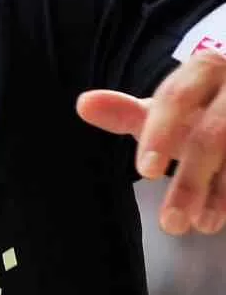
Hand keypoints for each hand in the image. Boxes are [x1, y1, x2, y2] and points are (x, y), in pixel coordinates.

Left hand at [76, 50, 225, 235]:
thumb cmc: (203, 110)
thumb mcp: (167, 111)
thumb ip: (128, 112)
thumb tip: (83, 104)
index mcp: (206, 68)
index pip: (177, 97)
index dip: (160, 134)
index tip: (145, 173)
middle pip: (213, 133)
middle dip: (191, 181)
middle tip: (170, 225)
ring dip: (221, 194)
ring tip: (198, 226)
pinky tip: (219, 218)